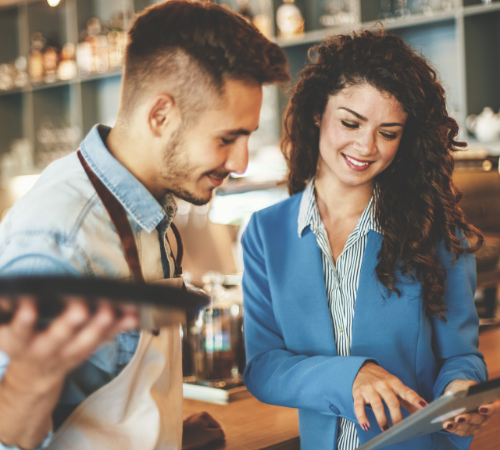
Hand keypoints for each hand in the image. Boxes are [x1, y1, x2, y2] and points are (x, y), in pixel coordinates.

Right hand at [0, 296, 137, 448]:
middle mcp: (43, 350)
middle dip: (68, 324)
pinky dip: (119, 327)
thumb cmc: (22, 340)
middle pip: (57, 338)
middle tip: (80, 308)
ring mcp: (67, 354)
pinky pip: (105, 339)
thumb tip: (8, 294)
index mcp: (18, 342)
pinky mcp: (87, 351)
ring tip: (111, 311)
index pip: (19, 332)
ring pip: (85, 341)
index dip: (23, 321)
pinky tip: (132, 316)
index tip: (28, 308)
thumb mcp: (7, 331)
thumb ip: (13, 313)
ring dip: (100, 326)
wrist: (36, 374)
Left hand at [182, 412, 224, 449]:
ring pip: (201, 430)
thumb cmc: (191, 436)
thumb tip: (222, 434)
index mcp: (205, 415)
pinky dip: (194, 436)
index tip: (210, 441)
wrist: (173, 438)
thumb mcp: (208, 435)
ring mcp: (191, 419)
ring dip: (201, 437)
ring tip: (196, 441)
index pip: (217, 426)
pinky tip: (191, 440)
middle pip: (209, 427)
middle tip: (202, 441)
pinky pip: (194, 431)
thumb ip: (219, 433)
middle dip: (208, 435)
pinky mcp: (185, 425)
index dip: (216, 435)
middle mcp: (198, 415)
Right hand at [353, 362, 426, 431]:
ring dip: (382, 420)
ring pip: (377, 405)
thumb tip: (421, 411)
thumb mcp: (395, 385)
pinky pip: (359, 406)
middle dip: (397, 417)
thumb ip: (407, 399)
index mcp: (394, 382)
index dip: (415, 399)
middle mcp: (382, 384)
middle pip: (392, 401)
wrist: (361, 368)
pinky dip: (362, 417)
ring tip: (386, 430)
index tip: (423, 407)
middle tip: (401, 429)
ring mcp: (370, 388)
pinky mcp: (358, 393)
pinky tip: (366, 425)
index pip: (406, 391)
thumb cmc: (381, 379)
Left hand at [442, 379, 499, 436]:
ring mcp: (479, 424)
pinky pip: (464, 432)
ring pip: (470, 427)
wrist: (456, 394)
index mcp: (491, 402)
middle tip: (458, 418)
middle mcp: (486, 415)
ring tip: (448, 424)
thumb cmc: (463, 388)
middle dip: (468, 419)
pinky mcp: (470, 429)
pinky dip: (455, 429)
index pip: (496, 407)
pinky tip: (447, 427)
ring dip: (458, 426)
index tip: (481, 408)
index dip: (490, 409)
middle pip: (480, 419)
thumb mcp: (465, 384)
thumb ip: (467, 386)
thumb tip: (465, 391)